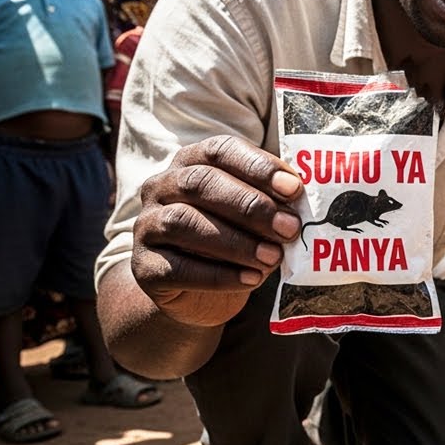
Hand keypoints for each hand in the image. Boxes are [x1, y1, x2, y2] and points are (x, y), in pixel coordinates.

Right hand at [130, 135, 303, 327]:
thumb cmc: (234, 240)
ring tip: (273, 257)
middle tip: (289, 228)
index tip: (295, 188)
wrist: (197, 294)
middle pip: (200, 183)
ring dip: (236, 241)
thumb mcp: (254, 217)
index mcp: (191, 162)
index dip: (258, 166)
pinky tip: (252, 279)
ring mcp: (146, 226)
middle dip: (250, 205)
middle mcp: (161, 187)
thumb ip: (272, 203)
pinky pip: (179, 268)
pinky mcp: (144, 267)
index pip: (220, 150)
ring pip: (185, 223)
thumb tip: (301, 203)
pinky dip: (220, 275)